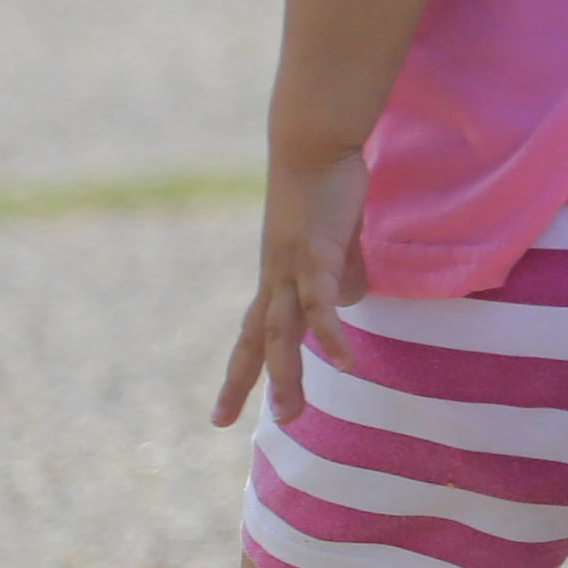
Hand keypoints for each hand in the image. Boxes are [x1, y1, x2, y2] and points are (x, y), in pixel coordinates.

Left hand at [217, 149, 370, 428]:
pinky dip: (329, 335)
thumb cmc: (324, 187)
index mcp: (276, 278)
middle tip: (229, 425)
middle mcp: (275, 278)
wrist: (313, 143)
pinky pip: (320, 305)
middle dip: (247, 385)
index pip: (252, 335)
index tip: (220, 415)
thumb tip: (347, 304)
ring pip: (281, 332)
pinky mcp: (315, 256)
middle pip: (257, 341)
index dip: (240, 374)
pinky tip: (343, 364)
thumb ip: (339, 272)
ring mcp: (290, 268)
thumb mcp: (333, 241)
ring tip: (291, 415)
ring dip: (285, 375)